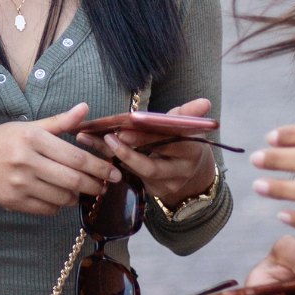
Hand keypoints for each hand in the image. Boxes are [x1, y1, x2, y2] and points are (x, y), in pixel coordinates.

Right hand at [0, 103, 121, 220]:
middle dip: (94, 185)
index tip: (114, 171)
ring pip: (61, 197)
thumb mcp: (26, 127)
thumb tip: (85, 108)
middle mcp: (25, 161)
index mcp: (32, 138)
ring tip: (81, 191)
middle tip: (105, 186)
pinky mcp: (12, 201)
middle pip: (72, 179)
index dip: (99, 167)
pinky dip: (58, 205)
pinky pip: (46, 209)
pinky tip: (60, 197)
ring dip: (76, 197)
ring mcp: (18, 183)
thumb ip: (58, 122)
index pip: (75, 156)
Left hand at [85, 97, 217, 205]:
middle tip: (109, 136)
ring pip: (135, 173)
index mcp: (191, 152)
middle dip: (128, 151)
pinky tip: (92, 148)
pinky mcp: (151, 192)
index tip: (129, 124)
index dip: (149, 136)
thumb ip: (188, 114)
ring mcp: (165, 186)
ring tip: (90, 140)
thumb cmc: (182, 139)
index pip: (170, 144)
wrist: (188, 170)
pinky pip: (129, 176)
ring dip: (111, 156)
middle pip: (150, 166)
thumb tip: (204, 102)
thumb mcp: (186, 125)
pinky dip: (110, 161)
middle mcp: (179, 173)